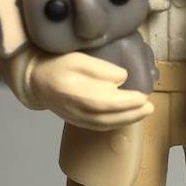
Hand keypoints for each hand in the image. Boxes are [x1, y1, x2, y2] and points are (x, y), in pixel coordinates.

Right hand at [28, 52, 152, 130]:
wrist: (36, 81)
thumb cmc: (57, 64)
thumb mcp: (78, 58)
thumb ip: (99, 68)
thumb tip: (122, 78)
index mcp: (74, 91)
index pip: (103, 101)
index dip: (124, 102)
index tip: (142, 96)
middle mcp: (75, 109)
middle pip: (106, 117)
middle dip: (131, 113)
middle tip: (149, 107)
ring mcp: (75, 118)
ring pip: (104, 124)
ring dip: (126, 120)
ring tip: (143, 112)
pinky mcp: (76, 122)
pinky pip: (98, 127)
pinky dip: (115, 124)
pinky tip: (127, 118)